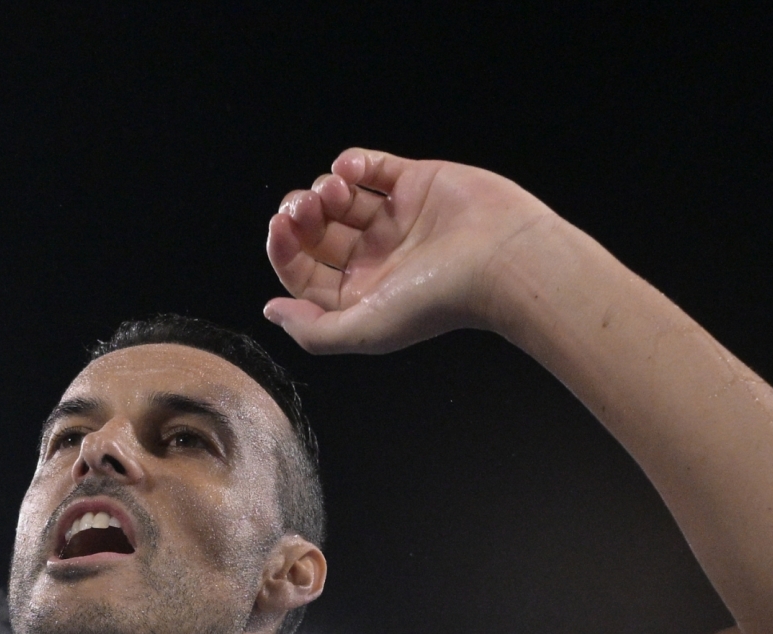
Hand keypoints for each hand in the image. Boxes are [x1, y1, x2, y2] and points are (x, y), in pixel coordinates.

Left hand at [264, 148, 560, 354]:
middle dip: (301, 216)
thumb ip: (313, 330)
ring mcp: (395, 218)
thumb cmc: (438, 301)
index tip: (280, 228)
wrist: (501, 260)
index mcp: (361, 293)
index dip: (285, 249)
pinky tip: (350, 169)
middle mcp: (375, 257)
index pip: (304, 271)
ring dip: (324, 188)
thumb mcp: (365, 330)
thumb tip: (271, 310)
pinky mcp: (415, 183)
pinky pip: (371, 166)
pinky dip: (352, 162)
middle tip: (304, 207)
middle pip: (317, 232)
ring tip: (336, 191)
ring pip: (338, 196)